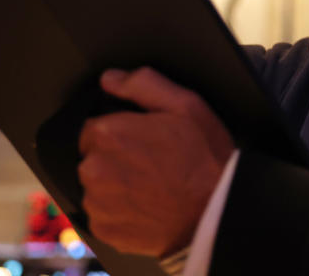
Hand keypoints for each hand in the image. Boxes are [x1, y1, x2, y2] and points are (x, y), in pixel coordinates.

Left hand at [78, 67, 234, 257]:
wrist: (217, 211)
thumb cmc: (205, 157)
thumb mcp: (186, 105)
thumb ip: (144, 84)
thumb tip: (110, 79)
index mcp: (109, 133)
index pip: (93, 126)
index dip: (120, 131)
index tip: (143, 139)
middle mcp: (94, 168)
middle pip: (91, 156)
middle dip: (114, 157)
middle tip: (151, 162)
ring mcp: (97, 202)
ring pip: (95, 186)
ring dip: (115, 184)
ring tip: (151, 186)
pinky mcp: (104, 229)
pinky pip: (102, 214)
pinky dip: (118, 210)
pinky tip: (146, 205)